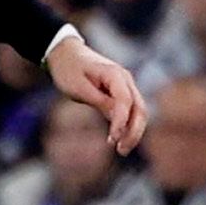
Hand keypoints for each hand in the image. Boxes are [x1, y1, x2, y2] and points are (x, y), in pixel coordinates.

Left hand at [48, 32, 146, 152]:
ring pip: (139, 111)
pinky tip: (120, 139)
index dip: (121, 121)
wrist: (65, 53)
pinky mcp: (120, 92)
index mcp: (115, 74)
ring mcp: (125, 86)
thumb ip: (98, 101)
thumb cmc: (68, 68)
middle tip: (121, 151)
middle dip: (134, 131)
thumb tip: (117, 118)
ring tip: (121, 150)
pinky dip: (128, 125)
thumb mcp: (78, 86)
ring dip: (133, 131)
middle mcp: (125, 80)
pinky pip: (130, 111)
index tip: (113, 139)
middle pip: (140, 108)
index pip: (125, 101)